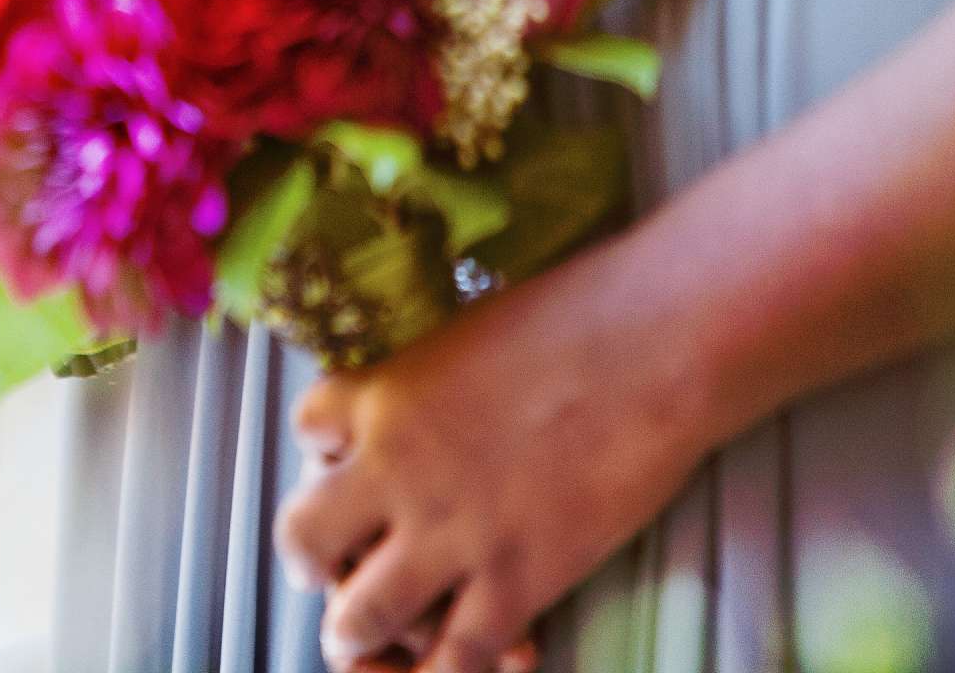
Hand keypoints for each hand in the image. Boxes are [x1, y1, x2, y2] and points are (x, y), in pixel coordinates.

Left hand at [275, 243, 720, 672]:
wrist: (651, 348)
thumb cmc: (568, 317)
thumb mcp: (460, 336)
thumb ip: (423, 384)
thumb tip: (419, 415)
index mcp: (378, 397)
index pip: (305, 431)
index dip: (321, 450)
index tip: (341, 461)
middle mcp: (395, 471)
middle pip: (303, 538)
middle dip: (308, 563)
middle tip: (323, 575)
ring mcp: (452, 533)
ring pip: (362, 616)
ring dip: (352, 632)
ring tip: (355, 639)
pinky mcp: (518, 581)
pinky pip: (456, 655)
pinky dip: (437, 670)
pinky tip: (437, 663)